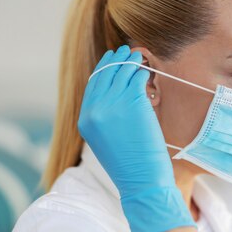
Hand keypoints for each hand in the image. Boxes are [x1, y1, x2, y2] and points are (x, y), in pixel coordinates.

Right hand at [78, 45, 195, 231]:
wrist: (141, 181)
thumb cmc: (129, 166)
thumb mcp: (106, 141)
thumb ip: (104, 118)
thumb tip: (115, 94)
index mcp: (85, 121)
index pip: (92, 86)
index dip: (101, 69)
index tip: (109, 59)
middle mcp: (95, 110)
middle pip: (105, 75)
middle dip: (115, 60)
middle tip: (125, 50)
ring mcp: (113, 105)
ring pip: (122, 73)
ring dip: (130, 62)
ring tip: (138, 56)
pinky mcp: (133, 103)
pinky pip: (136, 78)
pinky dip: (141, 71)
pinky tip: (146, 70)